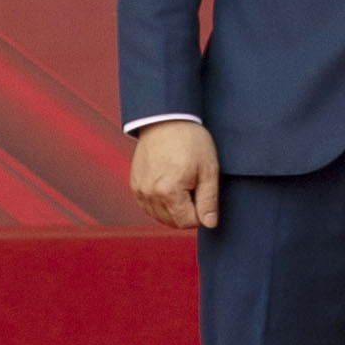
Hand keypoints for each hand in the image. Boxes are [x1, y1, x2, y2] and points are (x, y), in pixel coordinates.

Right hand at [129, 119, 220, 233]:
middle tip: (196, 186)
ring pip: (160, 216)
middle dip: (188, 211)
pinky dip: (161, 203)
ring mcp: (139, 191)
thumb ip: (209, 200)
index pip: (188, 222)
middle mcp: (149, 195)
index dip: (202, 213)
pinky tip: (171, 186)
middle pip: (173, 222)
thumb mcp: (208, 169)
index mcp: (168, 192)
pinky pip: (149, 206)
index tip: (206, 194)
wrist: (167, 119)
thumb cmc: (191, 141)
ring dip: (175, 209)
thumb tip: (210, 224)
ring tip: (184, 184)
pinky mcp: (134, 185)